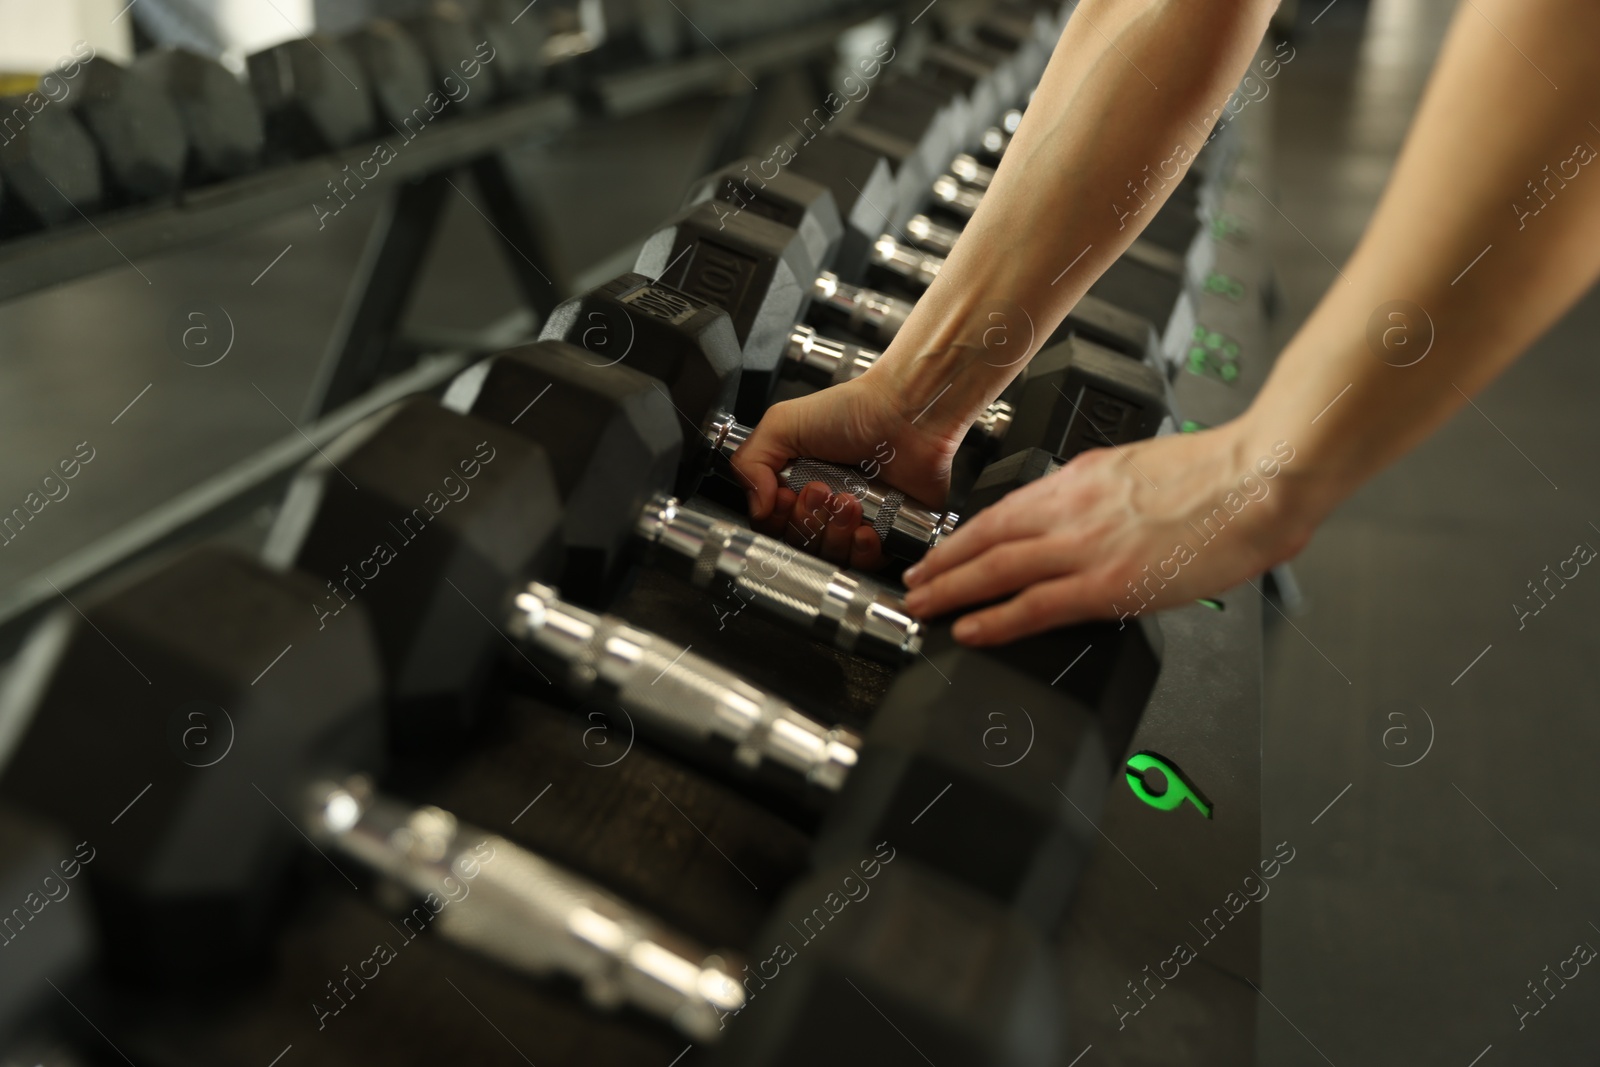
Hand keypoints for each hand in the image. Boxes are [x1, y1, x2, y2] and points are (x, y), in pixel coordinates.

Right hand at [730, 374, 965, 568]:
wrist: (905, 413)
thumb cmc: (853, 410)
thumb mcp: (782, 423)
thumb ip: (749, 462)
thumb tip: (755, 507)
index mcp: (797, 482)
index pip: (772, 524)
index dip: (775, 518)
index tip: (784, 495)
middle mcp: (824, 504)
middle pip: (799, 544)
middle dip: (806, 521)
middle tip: (820, 491)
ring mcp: (856, 520)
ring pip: (831, 556)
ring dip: (834, 532)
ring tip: (848, 500)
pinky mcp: (888, 532)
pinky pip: (867, 563)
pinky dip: (862, 550)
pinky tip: (865, 527)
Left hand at [901, 418, 1325, 643]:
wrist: (1259, 476)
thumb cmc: (1219, 474)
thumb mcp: (1140, 468)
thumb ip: (1104, 493)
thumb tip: (1088, 515)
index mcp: (1081, 478)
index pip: (1004, 509)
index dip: (965, 534)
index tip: (942, 550)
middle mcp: (1073, 507)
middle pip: (986, 537)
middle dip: (942, 563)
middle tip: (912, 582)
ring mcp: (1087, 545)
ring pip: (997, 569)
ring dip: (952, 589)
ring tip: (922, 606)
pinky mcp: (1109, 582)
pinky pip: (1036, 605)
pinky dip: (996, 618)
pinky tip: (970, 629)